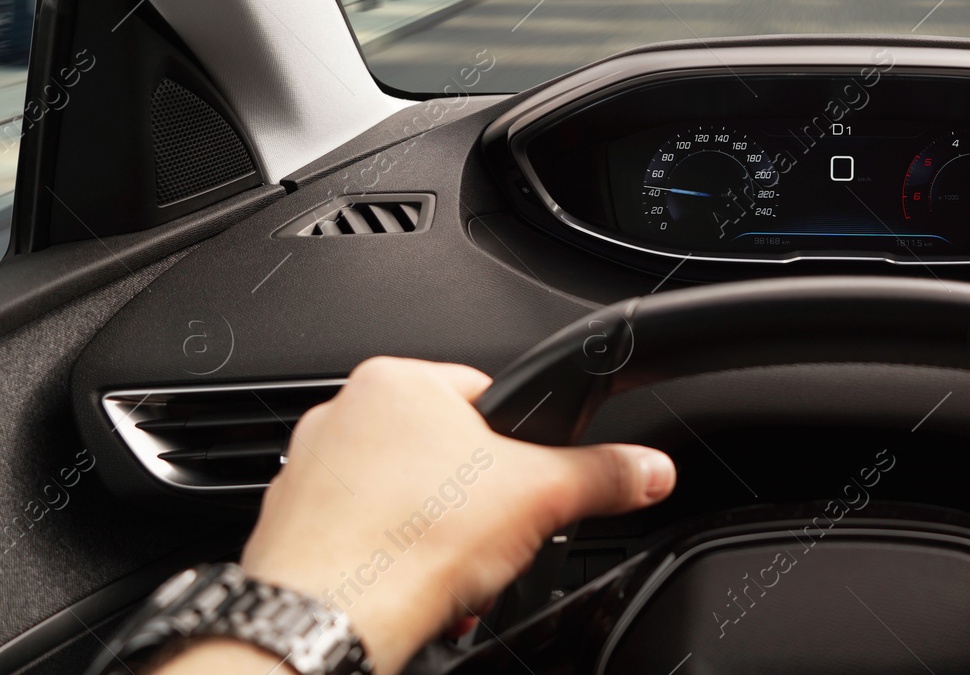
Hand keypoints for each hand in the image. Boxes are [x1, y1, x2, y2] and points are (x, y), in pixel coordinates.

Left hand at [160, 357, 675, 674]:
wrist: (327, 619)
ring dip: (436, 535)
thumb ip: (602, 475)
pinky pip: (361, 535)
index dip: (518, 445)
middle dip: (475, 502)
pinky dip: (393, 562)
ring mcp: (307, 471)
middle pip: (443, 451)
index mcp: (397, 381)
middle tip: (492, 537)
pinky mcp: (290, 528)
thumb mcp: (540, 497)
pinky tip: (415, 591)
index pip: (484, 395)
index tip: (525, 485)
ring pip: (401, 496)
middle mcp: (342, 414)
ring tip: (453, 571)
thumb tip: (648, 469)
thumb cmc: (409, 543)